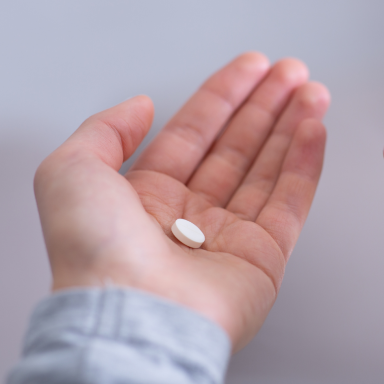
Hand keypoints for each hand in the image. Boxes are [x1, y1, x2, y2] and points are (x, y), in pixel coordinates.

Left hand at [34, 53, 329, 349]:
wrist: (132, 314)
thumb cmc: (94, 256)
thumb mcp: (70, 171)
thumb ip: (104, 130)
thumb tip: (140, 106)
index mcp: (145, 198)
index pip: (193, 133)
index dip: (223, 96)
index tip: (251, 68)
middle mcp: (188, 217)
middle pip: (236, 147)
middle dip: (264, 106)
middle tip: (290, 73)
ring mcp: (228, 238)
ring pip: (267, 169)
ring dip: (291, 127)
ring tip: (311, 92)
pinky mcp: (263, 258)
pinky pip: (289, 201)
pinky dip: (304, 164)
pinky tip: (313, 130)